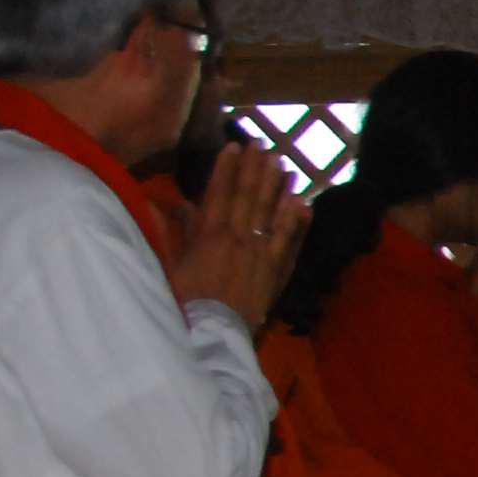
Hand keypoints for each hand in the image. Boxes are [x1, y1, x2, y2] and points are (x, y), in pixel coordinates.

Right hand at [167, 140, 305, 332]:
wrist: (212, 330)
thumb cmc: (186, 298)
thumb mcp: (174, 261)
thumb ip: (179, 230)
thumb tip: (176, 205)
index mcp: (209, 233)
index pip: (220, 192)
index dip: (227, 168)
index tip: (234, 146)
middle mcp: (237, 237)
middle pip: (248, 197)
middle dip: (255, 169)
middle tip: (263, 146)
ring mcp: (260, 252)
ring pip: (270, 212)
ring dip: (277, 187)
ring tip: (283, 165)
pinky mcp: (275, 269)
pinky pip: (288, 240)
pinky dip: (296, 220)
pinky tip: (303, 203)